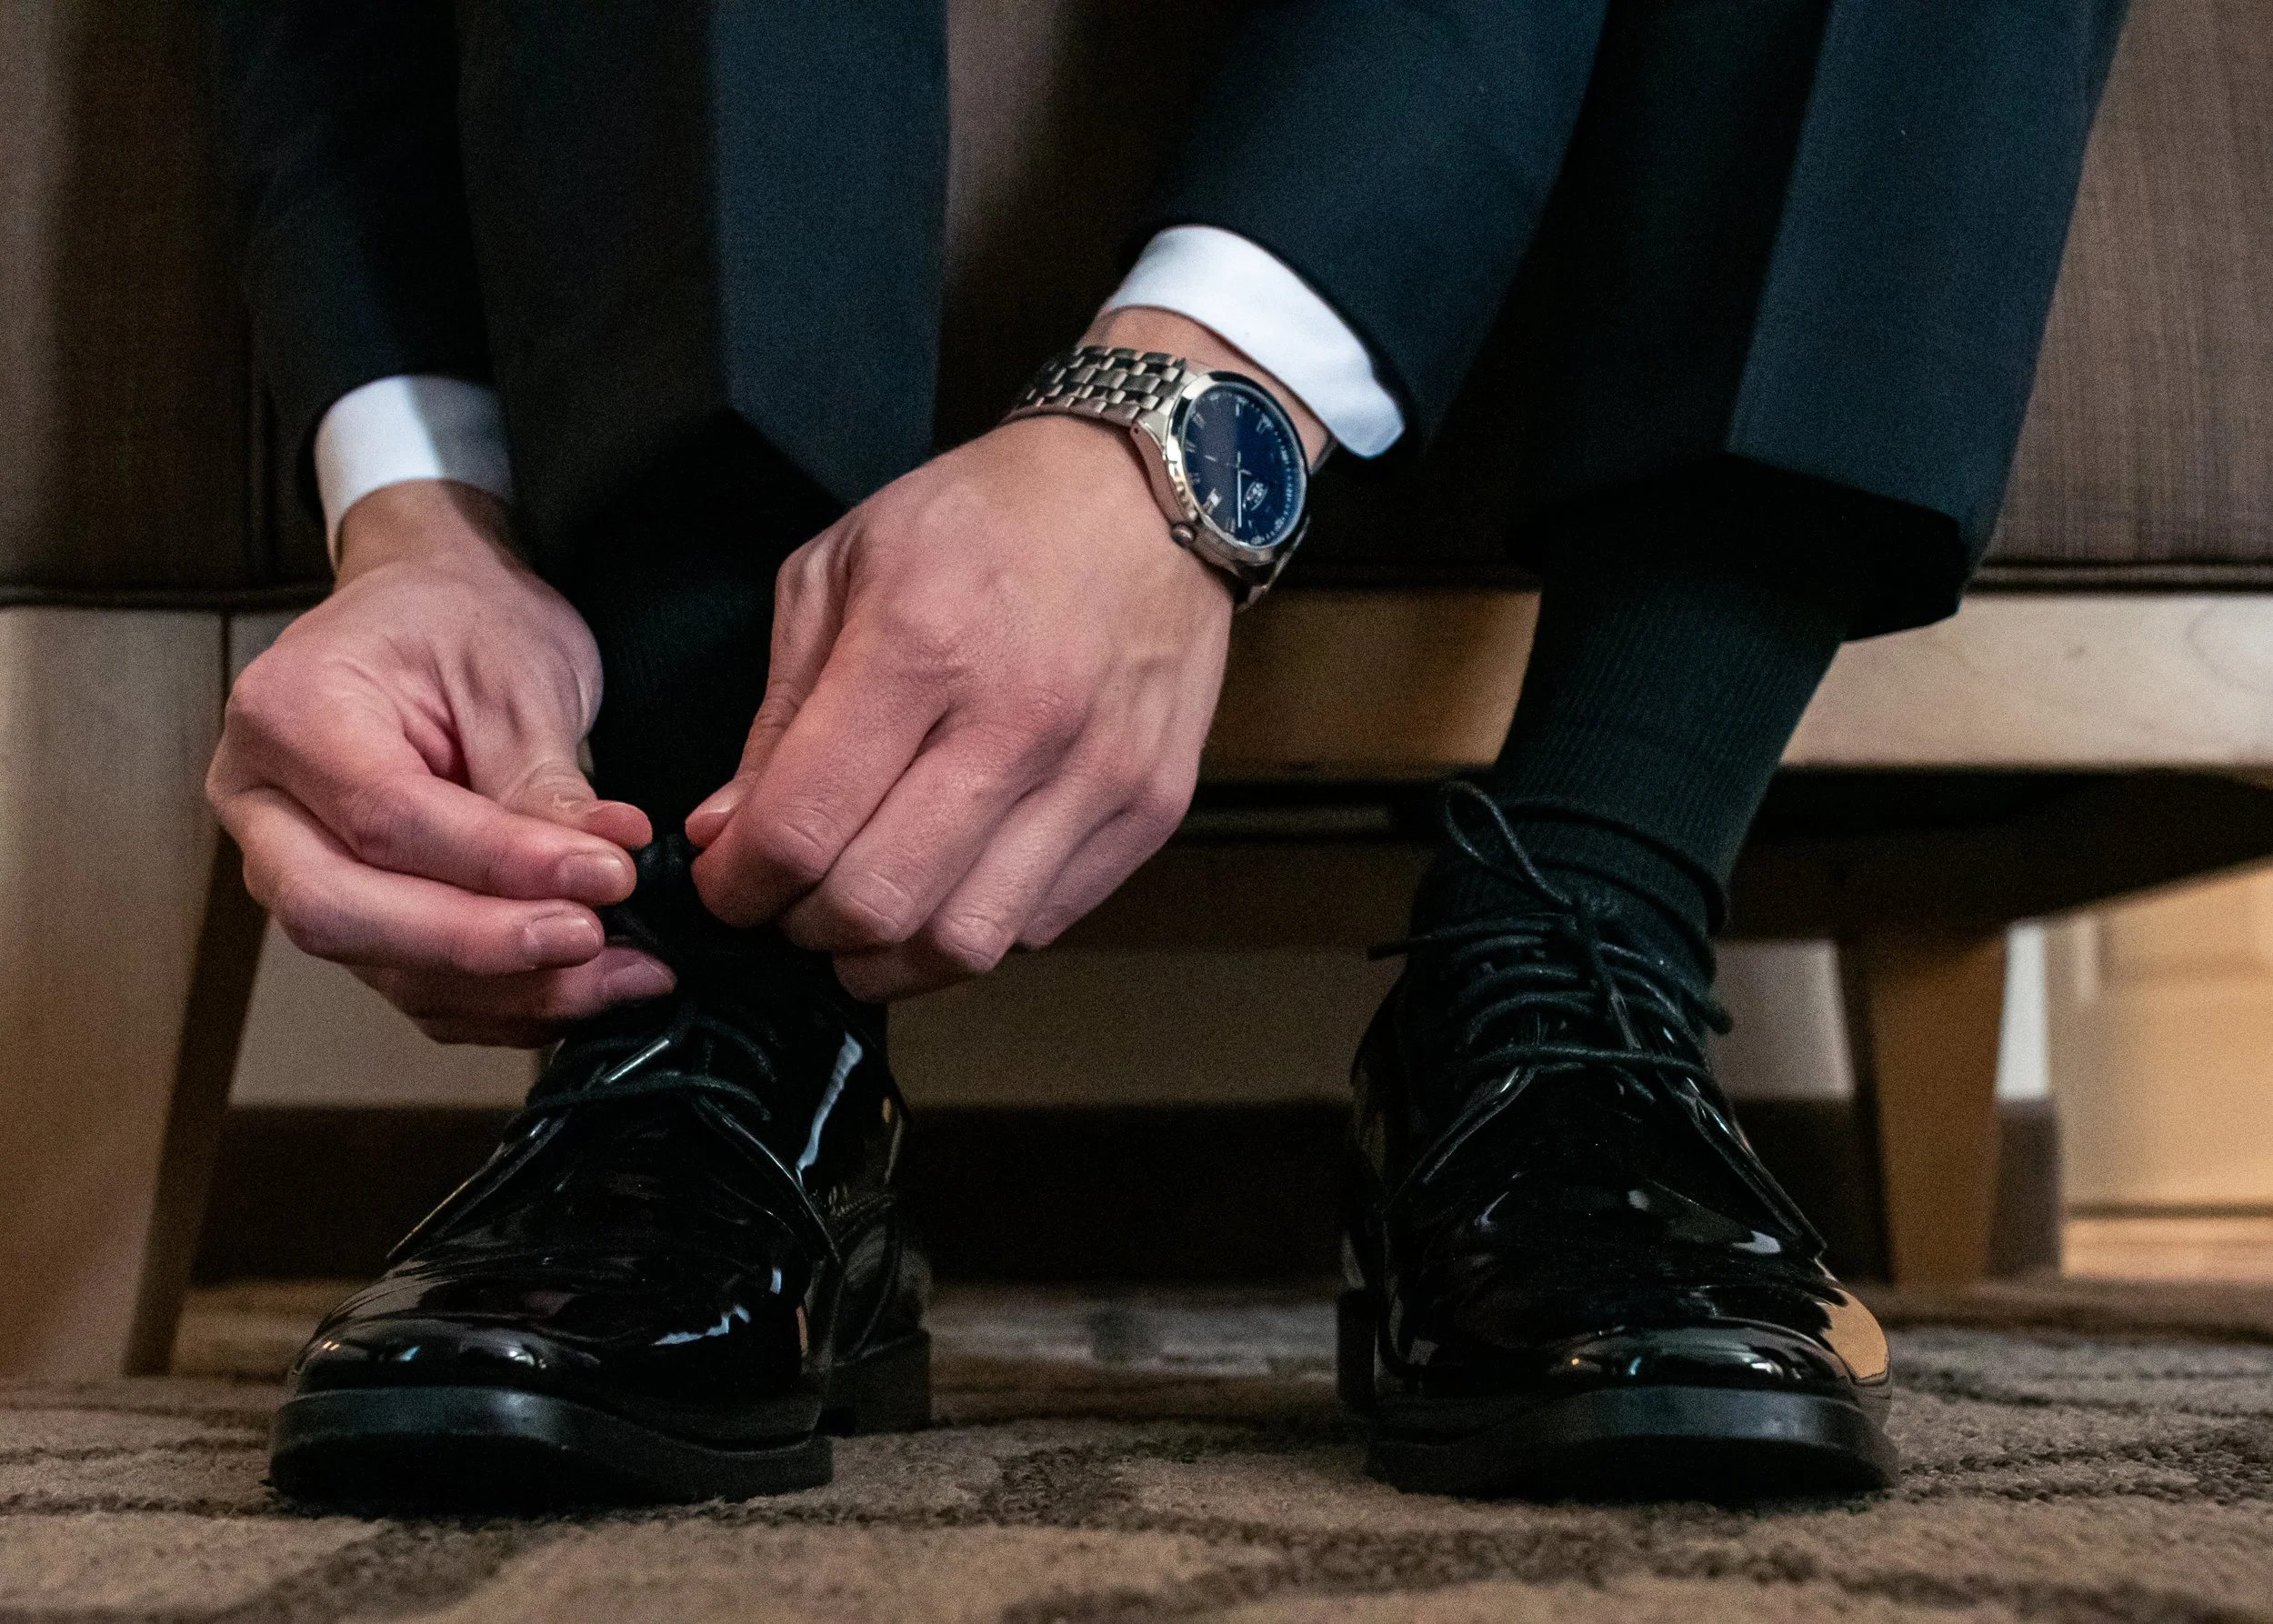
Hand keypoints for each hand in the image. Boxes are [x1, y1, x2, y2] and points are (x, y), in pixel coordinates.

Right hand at [207, 480, 673, 1044]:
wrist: (430, 605)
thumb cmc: (460, 618)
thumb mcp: (516, 676)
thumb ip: (544, 785)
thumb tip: (600, 875)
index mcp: (287, 713)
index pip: (386, 819)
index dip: (500, 865)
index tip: (606, 878)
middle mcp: (262, 801)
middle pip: (343, 913)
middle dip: (480, 945)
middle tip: (597, 941)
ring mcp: (289, 865)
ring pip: (379, 965)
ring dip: (508, 990)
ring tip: (623, 975)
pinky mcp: (345, 910)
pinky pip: (409, 983)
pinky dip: (498, 1002)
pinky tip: (583, 989)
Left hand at [684, 310, 1326, 1000]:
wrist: (1148, 490)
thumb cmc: (989, 518)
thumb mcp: (840, 569)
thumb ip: (780, 713)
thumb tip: (729, 832)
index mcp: (920, 646)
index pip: (800, 828)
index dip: (736, 885)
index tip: (725, 881)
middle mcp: (1017, 721)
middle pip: (877, 906)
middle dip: (802, 927)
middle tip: (787, 900)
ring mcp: (1096, 774)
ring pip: (965, 943)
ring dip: (889, 955)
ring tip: (862, 914)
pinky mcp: (1149, 809)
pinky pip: (1039, 923)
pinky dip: (975, 924)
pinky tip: (950, 877)